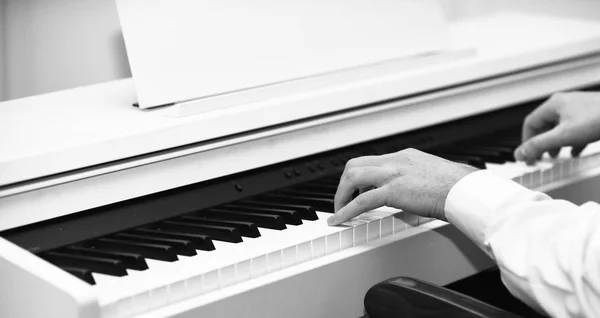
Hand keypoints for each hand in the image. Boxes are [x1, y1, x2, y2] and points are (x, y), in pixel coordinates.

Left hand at [328, 148, 477, 225]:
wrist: (467, 191)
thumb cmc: (458, 188)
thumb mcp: (432, 176)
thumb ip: (416, 181)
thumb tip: (412, 195)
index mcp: (405, 156)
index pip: (371, 161)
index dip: (358, 176)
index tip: (355, 190)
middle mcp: (396, 160)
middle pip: (355, 164)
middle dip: (344, 184)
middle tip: (342, 200)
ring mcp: (393, 174)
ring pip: (353, 177)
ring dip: (341, 195)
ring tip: (338, 211)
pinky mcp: (394, 190)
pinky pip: (361, 201)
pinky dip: (346, 210)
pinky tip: (340, 220)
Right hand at [515, 92, 599, 163]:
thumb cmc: (599, 119)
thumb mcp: (563, 136)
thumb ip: (539, 145)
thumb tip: (521, 153)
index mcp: (554, 105)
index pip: (530, 124)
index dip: (526, 142)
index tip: (527, 156)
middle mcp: (564, 104)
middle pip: (544, 126)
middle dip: (541, 144)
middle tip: (539, 158)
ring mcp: (578, 109)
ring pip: (559, 128)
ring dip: (555, 144)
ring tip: (555, 156)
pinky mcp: (591, 116)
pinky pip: (574, 129)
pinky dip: (571, 142)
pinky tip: (575, 151)